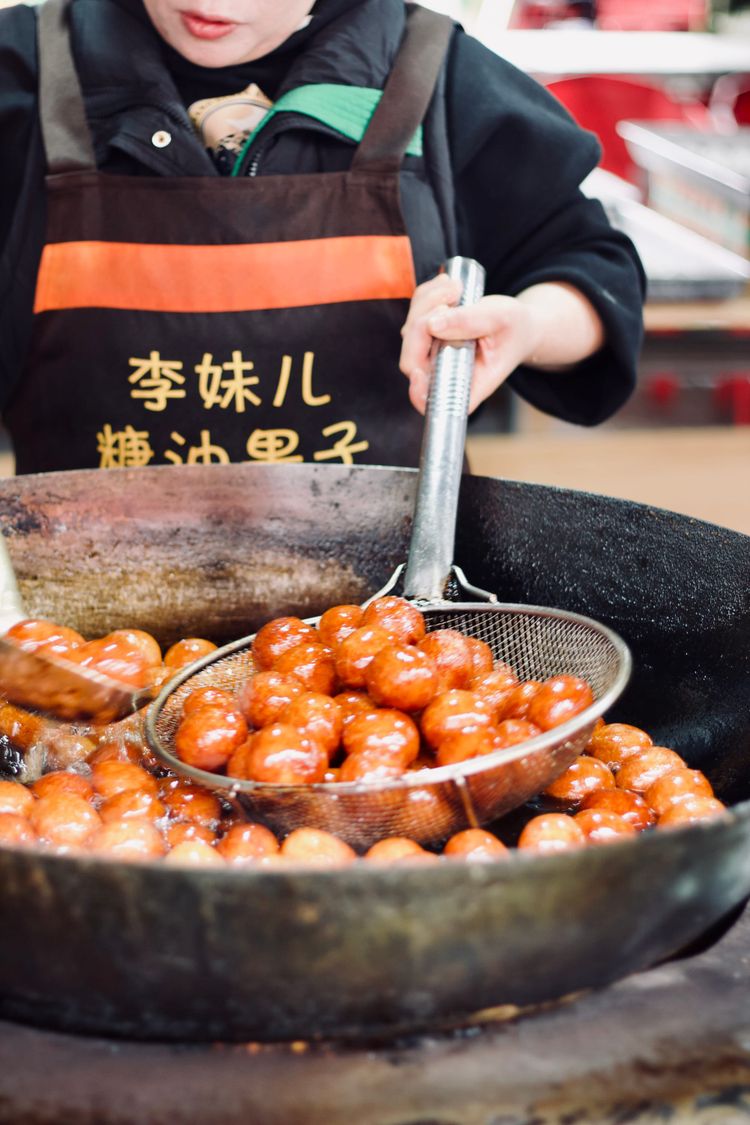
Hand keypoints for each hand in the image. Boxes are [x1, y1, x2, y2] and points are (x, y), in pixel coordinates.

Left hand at [399, 274, 604, 413]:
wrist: (517, 323)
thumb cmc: (514, 329)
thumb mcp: (502, 320)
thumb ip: (469, 323)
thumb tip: (433, 325)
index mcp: (466, 385)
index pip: (434, 401)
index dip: (419, 392)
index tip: (417, 373)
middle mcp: (443, 374)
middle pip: (412, 359)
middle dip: (424, 322)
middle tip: (452, 295)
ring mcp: (431, 355)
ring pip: (410, 332)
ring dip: (428, 302)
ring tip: (457, 288)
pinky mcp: (425, 335)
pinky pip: (414, 313)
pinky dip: (427, 295)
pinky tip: (449, 288)